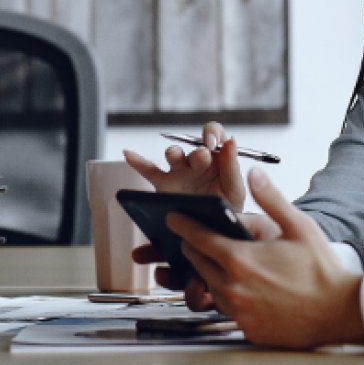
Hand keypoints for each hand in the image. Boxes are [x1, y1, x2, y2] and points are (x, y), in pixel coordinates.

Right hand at [123, 121, 246, 210]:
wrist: (213, 231)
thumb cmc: (227, 207)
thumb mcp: (235, 189)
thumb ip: (232, 167)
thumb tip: (231, 141)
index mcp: (217, 158)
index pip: (214, 135)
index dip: (213, 134)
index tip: (214, 144)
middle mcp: (197, 161)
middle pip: (193, 146)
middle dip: (198, 151)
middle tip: (203, 157)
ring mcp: (179, 172)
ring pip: (173, 155)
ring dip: (174, 153)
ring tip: (174, 155)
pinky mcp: (164, 185)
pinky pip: (149, 170)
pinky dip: (138, 162)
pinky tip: (128, 154)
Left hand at [168, 168, 363, 348]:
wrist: (341, 312)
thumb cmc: (322, 270)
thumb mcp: (299, 226)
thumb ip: (271, 199)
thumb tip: (254, 174)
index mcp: (240, 259)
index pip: (198, 238)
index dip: (183, 225)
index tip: (173, 217)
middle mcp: (233, 288)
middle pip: (198, 263)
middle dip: (193, 248)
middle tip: (195, 238)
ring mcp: (238, 312)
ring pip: (210, 287)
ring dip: (210, 273)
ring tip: (220, 261)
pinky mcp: (247, 329)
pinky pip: (227, 309)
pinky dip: (228, 296)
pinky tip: (242, 286)